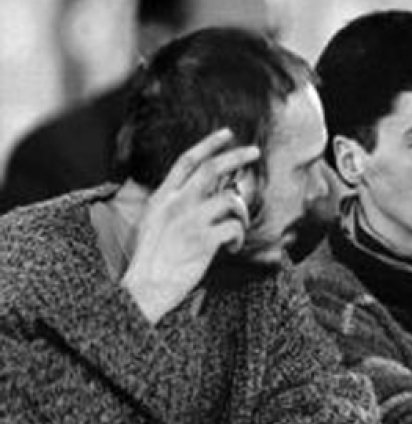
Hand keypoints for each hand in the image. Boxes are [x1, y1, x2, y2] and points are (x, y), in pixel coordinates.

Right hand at [121, 129, 259, 323]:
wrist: (144, 289)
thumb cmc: (152, 259)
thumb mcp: (155, 223)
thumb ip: (178, 204)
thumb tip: (213, 188)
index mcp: (162, 198)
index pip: (187, 161)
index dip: (209, 144)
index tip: (228, 134)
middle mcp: (175, 204)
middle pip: (212, 169)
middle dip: (236, 156)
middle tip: (255, 152)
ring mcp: (189, 221)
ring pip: (230, 199)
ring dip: (242, 212)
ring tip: (239, 227)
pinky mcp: (203, 241)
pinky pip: (234, 228)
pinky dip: (239, 237)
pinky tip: (231, 248)